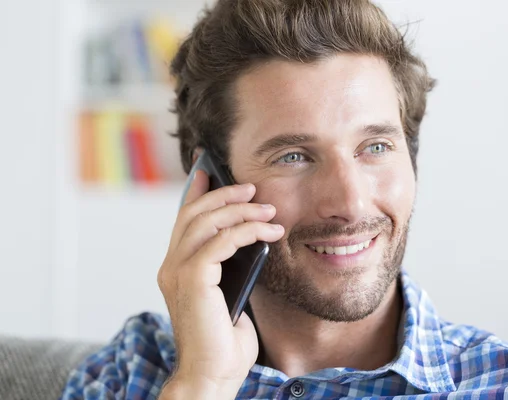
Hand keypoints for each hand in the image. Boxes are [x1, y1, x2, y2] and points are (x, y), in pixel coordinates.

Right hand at [157, 169, 283, 398]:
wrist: (215, 373)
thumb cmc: (225, 339)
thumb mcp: (229, 291)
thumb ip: (229, 265)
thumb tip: (251, 237)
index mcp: (176, 268)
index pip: (183, 220)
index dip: (196, 192)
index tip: (209, 171)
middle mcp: (170, 266)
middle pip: (193, 214)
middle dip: (224, 195)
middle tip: (251, 188)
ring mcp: (177, 272)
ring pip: (205, 222)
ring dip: (240, 210)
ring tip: (268, 209)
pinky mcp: (192, 280)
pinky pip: (220, 242)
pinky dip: (246, 231)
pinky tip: (269, 232)